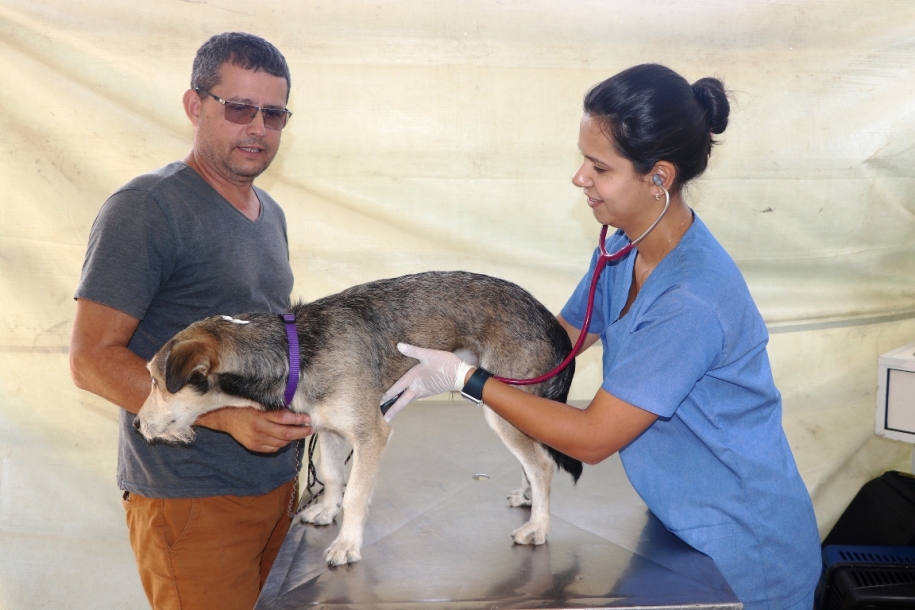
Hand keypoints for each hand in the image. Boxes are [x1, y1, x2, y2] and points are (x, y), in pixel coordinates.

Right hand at [195, 407, 312, 452]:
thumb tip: (295, 410)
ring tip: (299, 432)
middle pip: (286, 434)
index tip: (308, 418)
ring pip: (281, 443)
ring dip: (292, 438)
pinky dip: (282, 444)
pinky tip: (285, 438)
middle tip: (310, 429)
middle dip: (301, 432)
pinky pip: (273, 448)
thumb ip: (275, 408)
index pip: (284, 418)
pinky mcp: (254, 447)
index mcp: (260, 416)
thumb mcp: (259, 403)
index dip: (298, 419)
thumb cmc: (244, 406)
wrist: (225, 417)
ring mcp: (256, 440)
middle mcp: (259, 429)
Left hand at [380, 343, 472, 420]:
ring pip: (408, 401)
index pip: (396, 390)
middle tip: (383, 418)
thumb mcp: (428, 355)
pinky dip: (408, 399)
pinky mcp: (430, 391)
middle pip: (401, 402)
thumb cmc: (445, 365)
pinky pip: (415, 397)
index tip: (377, 404)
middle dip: (392, 410)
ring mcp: (424, 391)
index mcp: (413, 379)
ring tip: (392, 409)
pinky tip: (408, 397)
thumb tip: (399, 345)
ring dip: (400, 405)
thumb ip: (413, 351)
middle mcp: (417, 388)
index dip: (386, 396)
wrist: (461, 376)